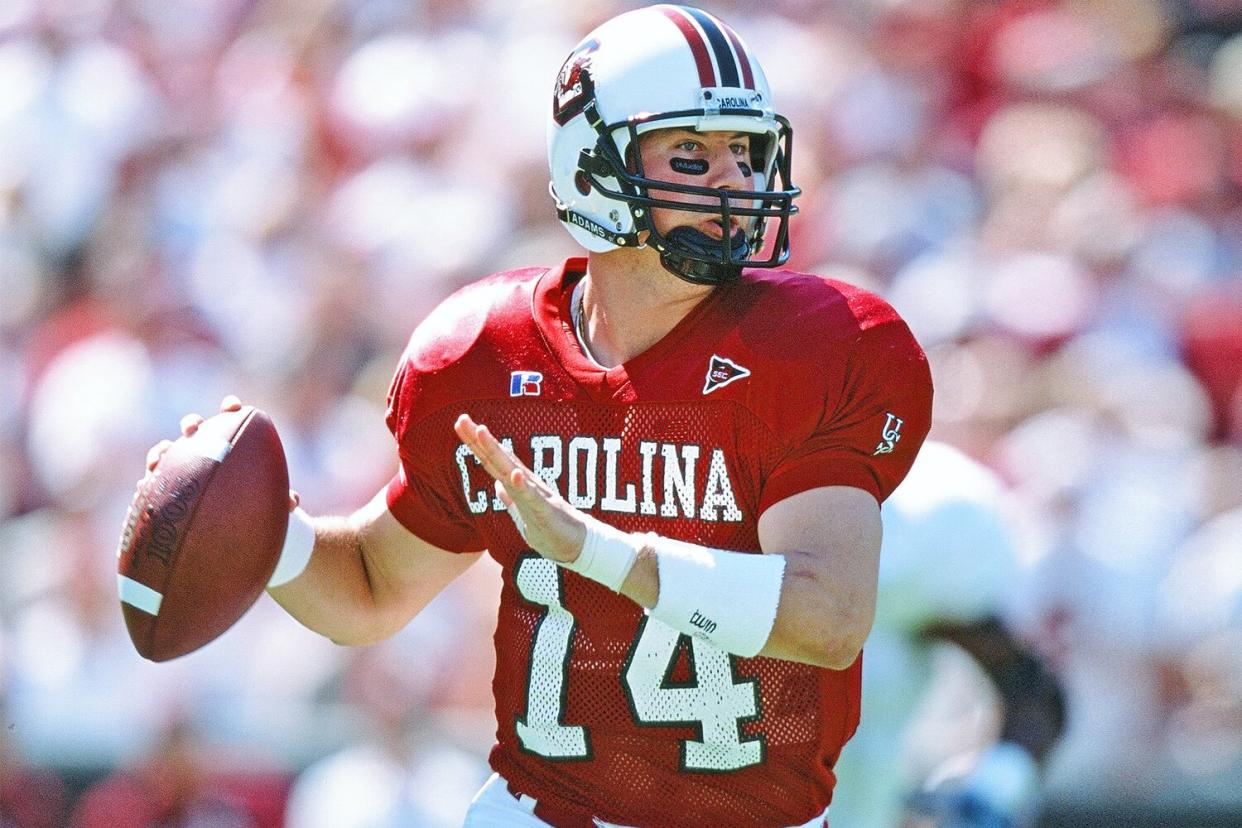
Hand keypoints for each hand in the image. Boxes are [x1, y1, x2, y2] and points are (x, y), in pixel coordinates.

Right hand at [145, 395, 299, 511]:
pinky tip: (143, 489)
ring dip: (161, 451)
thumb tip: (293, 502)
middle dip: (191, 424)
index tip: (233, 407)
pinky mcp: (167, 486)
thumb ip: (281, 500)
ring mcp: (184, 467)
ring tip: (159, 460)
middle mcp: (205, 451)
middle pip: (195, 429)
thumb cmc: (256, 506)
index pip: (232, 419)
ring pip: (169, 452)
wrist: (235, 527)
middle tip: (192, 429)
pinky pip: (154, 481)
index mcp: (231, 446)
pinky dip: (149, 482)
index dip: (230, 408)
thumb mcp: (270, 505)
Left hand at [453, 413, 586, 563]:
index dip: (476, 443)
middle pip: (498, 459)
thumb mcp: (523, 514)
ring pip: (512, 471)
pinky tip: (514, 474)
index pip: (494, 461)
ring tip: (482, 432)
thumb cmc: (552, 530)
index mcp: (520, 486)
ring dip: (497, 452)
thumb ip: (510, 498)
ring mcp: (536, 496)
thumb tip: (497, 485)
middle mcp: (527, 484)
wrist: (579, 546)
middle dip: (479, 440)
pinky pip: (533, 498)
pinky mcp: (546, 512)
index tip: (460, 423)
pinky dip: (522, 486)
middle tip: (462, 419)